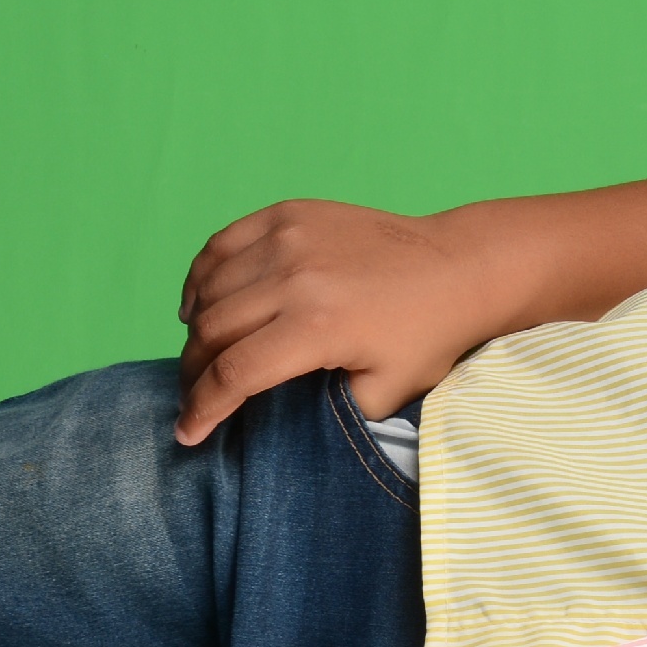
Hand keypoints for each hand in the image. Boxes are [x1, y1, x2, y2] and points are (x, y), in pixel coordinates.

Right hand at [172, 198, 519, 445]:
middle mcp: (295, 277)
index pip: (234, 374)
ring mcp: (289, 238)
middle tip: (193, 398)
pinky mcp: (289, 214)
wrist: (458, 267)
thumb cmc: (427, 336)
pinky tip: (199, 304)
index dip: (202, 410)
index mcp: (317, 327)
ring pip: (210, 287)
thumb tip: (267, 419)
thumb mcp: (382, 394)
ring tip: (199, 357)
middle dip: (193, 374)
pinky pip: (222, 244)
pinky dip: (201, 277)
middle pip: (212, 332)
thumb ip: (321, 411)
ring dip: (194, 329)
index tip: (187, 433)